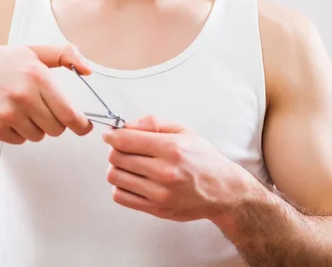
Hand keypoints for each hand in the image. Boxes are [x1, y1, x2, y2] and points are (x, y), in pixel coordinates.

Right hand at [0, 44, 92, 142]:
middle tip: (46, 110)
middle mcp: (23, 96)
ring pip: (38, 136)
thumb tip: (88, 69)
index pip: (68, 113)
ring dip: (37, 127)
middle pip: (56, 128)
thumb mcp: (34, 51)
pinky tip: (11, 115)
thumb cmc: (0, 61)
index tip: (84, 127)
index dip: (81, 125)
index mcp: (38, 76)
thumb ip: (65, 55)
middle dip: (56, 122)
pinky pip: (19, 140)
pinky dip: (19, 132)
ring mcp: (7, 113)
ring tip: (24, 109)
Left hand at [103, 115, 248, 221]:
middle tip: (122, 147)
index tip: (110, 133)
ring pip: (115, 177)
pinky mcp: (156, 209)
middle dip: (115, 148)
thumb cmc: (204, 159)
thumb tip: (127, 124)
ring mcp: (159, 193)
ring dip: (116, 167)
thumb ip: (154, 123)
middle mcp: (164, 172)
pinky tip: (132, 179)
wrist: (222, 190)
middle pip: (117, 157)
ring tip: (128, 163)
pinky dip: (120, 185)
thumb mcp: (183, 131)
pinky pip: (121, 197)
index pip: (126, 141)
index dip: (112, 134)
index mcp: (171, 148)